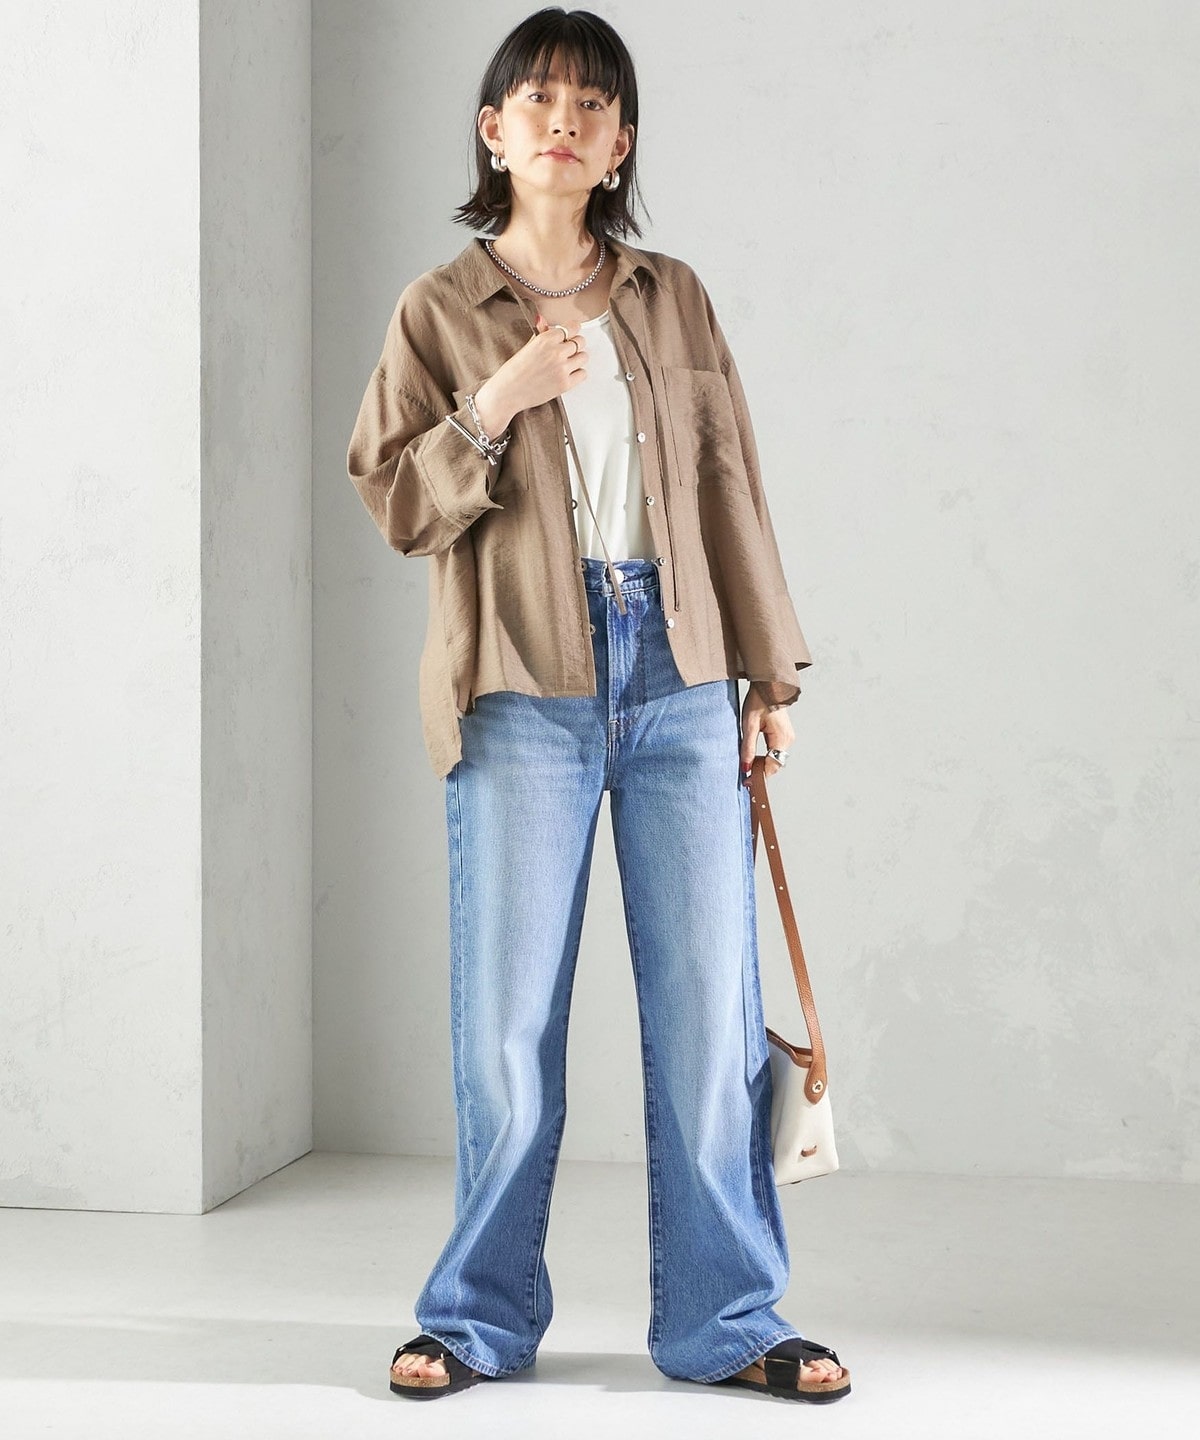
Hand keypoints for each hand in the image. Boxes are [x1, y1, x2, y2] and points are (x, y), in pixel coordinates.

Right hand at [474, 312, 588, 433]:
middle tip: (567, 350)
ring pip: (584, 357)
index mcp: (546, 339)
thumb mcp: (527, 346)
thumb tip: (542, 319)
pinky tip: (568, 373)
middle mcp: (556, 352)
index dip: (573, 330)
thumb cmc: (514, 371)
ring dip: (578, 358)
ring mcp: (562, 369)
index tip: (571, 333)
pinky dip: (578, 373)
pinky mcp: (565, 384)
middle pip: (580, 341)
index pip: (573, 327)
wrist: (507, 393)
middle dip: (575, 344)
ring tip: (567, 362)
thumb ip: (540, 332)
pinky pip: (583, 374)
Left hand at [740, 683, 794, 781]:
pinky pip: (776, 749)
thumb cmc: (759, 700)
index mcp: (782, 739)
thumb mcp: (749, 725)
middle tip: (745, 774)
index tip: (747, 782)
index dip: (759, 776)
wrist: (768, 685)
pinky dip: (766, 755)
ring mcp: (788, 736)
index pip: (772, 766)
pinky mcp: (784, 732)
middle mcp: (788, 739)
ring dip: (763, 763)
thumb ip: (748, 748)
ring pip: (775, 757)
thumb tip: (746, 767)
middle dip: (761, 771)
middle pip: (775, 764)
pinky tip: (755, 755)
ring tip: (748, 764)